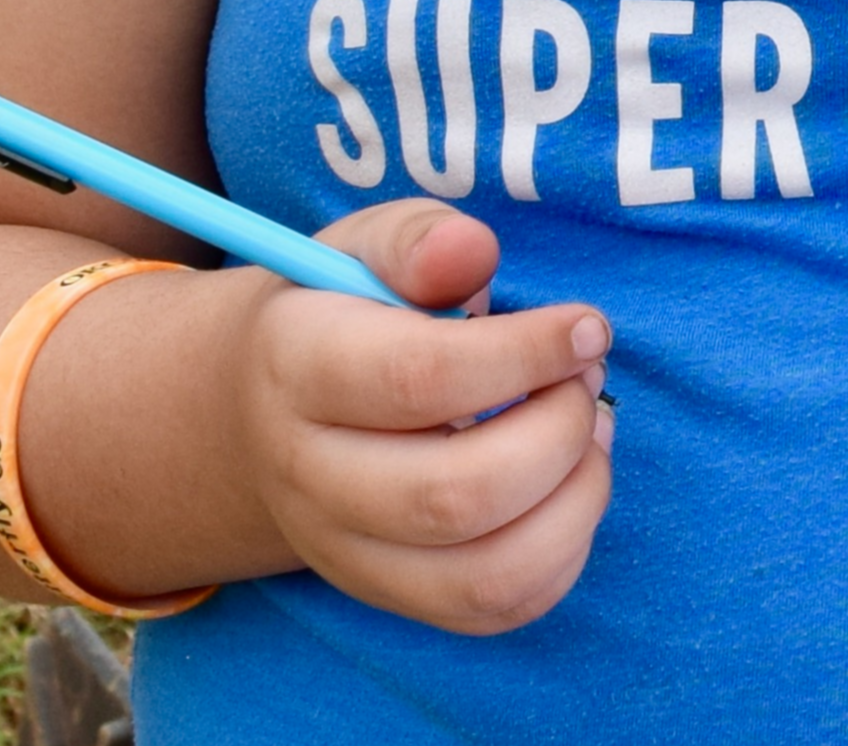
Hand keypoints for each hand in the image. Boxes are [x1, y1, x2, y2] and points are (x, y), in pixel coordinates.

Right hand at [230, 202, 613, 633]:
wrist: (258, 412)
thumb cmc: (342, 314)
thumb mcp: (363, 249)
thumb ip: (418, 240)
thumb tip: (469, 252)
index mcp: (299, 371)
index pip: (417, 380)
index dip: (524, 353)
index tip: (587, 325)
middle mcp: (312, 477)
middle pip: (455, 495)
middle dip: (558, 429)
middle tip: (586, 374)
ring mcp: (346, 552)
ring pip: (485, 574)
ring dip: (575, 498)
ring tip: (589, 428)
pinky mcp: (389, 593)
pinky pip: (495, 607)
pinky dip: (565, 549)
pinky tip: (571, 479)